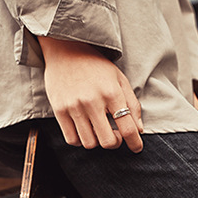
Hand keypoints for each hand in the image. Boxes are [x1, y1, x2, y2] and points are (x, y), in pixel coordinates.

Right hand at [38, 36, 143, 151]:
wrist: (65, 49)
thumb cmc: (96, 65)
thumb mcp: (119, 79)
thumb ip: (132, 104)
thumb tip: (138, 130)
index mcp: (111, 92)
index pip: (127, 128)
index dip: (135, 143)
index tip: (137, 148)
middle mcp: (92, 101)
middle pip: (108, 142)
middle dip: (115, 143)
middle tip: (115, 135)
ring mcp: (74, 106)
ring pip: (90, 143)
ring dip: (97, 141)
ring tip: (99, 130)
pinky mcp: (59, 110)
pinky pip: (72, 139)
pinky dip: (81, 140)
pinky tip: (85, 130)